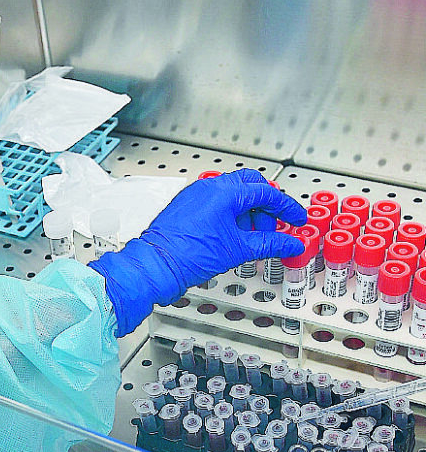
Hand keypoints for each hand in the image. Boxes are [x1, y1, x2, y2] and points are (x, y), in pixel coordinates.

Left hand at [88, 169, 306, 335]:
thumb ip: (269, 244)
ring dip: (247, 212)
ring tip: (251, 237)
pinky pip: (215, 203)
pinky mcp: (186, 206)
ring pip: (232, 194)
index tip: (296, 219)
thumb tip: (290, 243)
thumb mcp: (238, 249)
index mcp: (225, 192)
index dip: (286, 207)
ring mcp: (195, 195)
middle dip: (266, 206)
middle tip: (272, 227)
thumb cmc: (186, 255)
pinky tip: (231, 236)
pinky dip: (230, 215)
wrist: (155, 266)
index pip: (267, 192)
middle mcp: (209, 188)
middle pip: (250, 186)